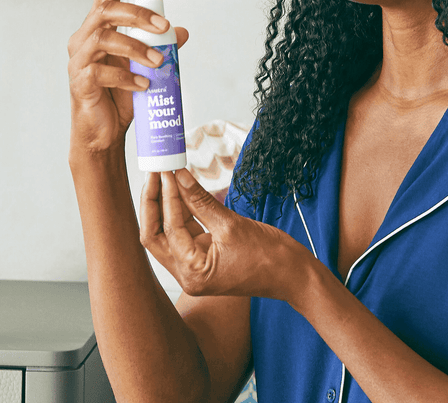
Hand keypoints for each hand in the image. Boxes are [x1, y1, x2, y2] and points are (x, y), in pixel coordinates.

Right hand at [67, 0, 188, 152]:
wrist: (106, 131)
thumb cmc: (123, 94)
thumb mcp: (147, 65)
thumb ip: (161, 46)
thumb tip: (184, 32)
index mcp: (100, 27)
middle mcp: (85, 37)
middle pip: (106, 10)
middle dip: (138, 14)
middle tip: (165, 27)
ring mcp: (79, 59)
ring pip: (104, 38)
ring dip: (136, 47)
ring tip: (159, 63)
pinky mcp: (79, 81)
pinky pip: (100, 70)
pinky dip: (127, 76)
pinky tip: (144, 85)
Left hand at [140, 169, 312, 301]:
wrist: (293, 274)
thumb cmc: (269, 257)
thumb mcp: (232, 224)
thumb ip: (202, 201)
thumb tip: (181, 177)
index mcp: (192, 273)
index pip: (168, 229)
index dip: (166, 197)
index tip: (167, 171)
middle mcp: (188, 275)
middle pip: (156, 236)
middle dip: (154, 204)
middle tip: (156, 174)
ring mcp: (195, 268)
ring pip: (169, 234)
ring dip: (167, 207)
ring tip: (167, 178)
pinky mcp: (205, 258)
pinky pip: (186, 234)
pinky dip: (183, 213)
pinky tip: (183, 191)